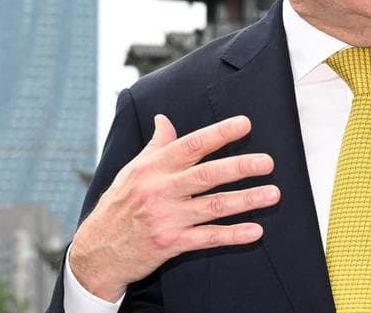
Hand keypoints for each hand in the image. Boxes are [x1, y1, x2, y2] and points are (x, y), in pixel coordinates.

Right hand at [70, 114, 280, 301]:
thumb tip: (165, 120)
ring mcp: (167, 217)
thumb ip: (156, 146)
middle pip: (207, 174)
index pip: (191, 145)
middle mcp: (161, 189)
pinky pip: (208, 237)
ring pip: (214, 206)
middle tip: (267, 162)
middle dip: (240, 167)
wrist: (97, 250)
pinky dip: (233, 235)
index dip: (219, 133)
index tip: (245, 124)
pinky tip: (255, 231)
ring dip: (246, 200)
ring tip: (273, 194)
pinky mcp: (171, 243)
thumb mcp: (133, 170)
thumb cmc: (119, 205)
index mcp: (154, 167)